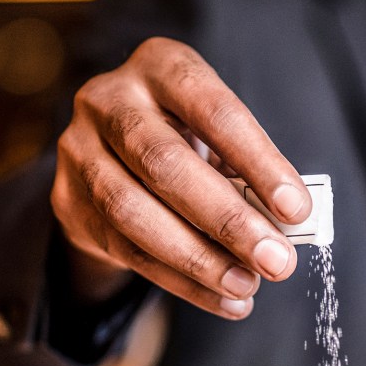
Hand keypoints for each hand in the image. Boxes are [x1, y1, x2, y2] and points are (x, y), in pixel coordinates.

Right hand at [50, 37, 311, 318]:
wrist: (111, 152)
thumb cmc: (186, 138)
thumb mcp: (216, 136)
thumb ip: (246, 172)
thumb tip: (285, 230)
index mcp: (160, 66)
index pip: (213, 111)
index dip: (258, 162)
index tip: (297, 210)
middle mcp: (109, 100)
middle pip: (164, 163)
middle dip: (227, 219)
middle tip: (276, 260)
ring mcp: (79, 150)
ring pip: (134, 212)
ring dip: (199, 258)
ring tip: (247, 285)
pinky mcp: (68, 201)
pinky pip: (126, 250)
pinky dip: (182, 282)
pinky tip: (224, 299)